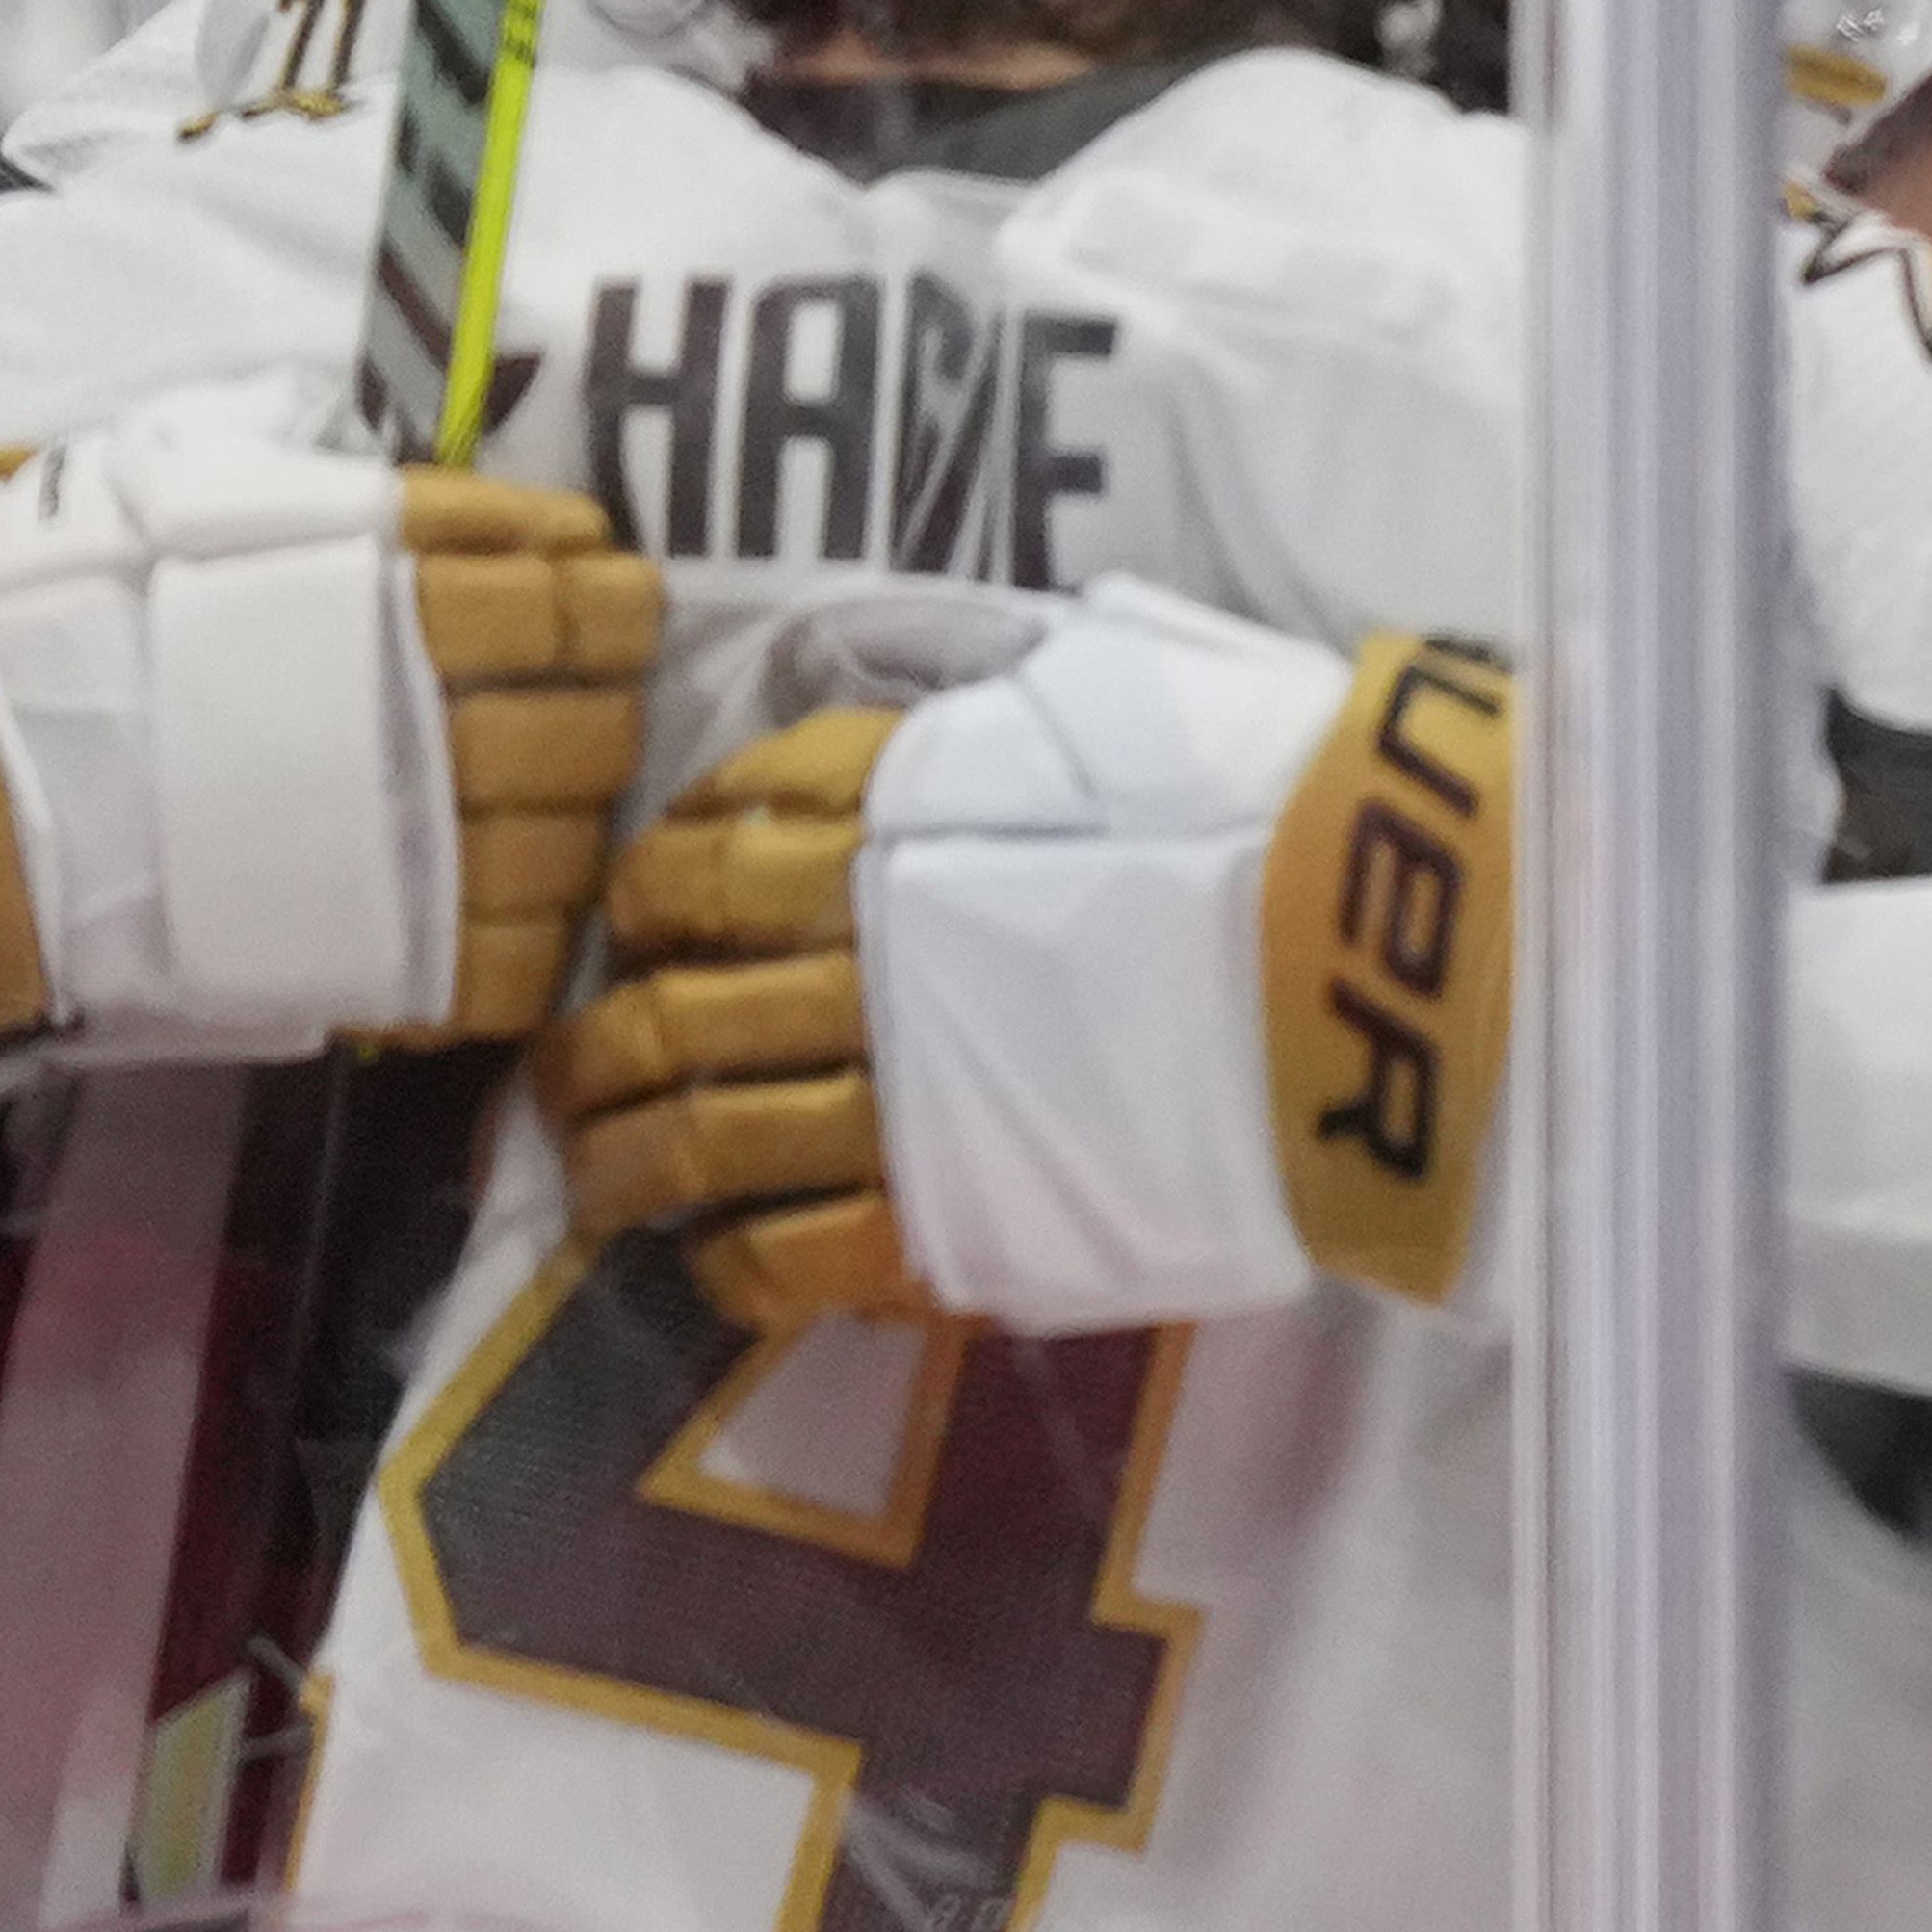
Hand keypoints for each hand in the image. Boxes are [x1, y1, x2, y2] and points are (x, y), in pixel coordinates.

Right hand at [0, 393, 653, 1076]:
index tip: (595, 577)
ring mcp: (401, 842)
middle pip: (584, 699)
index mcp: (369, 577)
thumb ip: (302, 485)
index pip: (547, 573)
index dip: (590, 579)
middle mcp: (409, 703)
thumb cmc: (28, 621)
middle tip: (591, 683)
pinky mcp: (374, 962)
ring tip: (558, 786)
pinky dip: (532, 926)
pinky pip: (513, 955)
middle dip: (603, 687)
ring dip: (583, 802)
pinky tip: (513, 892)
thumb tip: (415, 487)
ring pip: (571, 827)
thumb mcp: (165, 489)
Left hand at [537, 592, 1518, 1333]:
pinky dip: (729, 1265)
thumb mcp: (1084, 674)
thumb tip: (834, 666)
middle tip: (568, 1079)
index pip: (700, 851)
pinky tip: (716, 1261)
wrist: (1364, 951)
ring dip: (626, 1163)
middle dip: (595, 1048)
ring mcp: (889, 1092)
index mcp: (879, 808)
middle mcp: (852, 947)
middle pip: (665, 1006)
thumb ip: (949, 680)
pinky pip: (787, 1258)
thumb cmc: (1250, 794)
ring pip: (696, 1136)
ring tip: (598, 1183)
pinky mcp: (944, 1219)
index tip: (642, 924)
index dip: (649, 894)